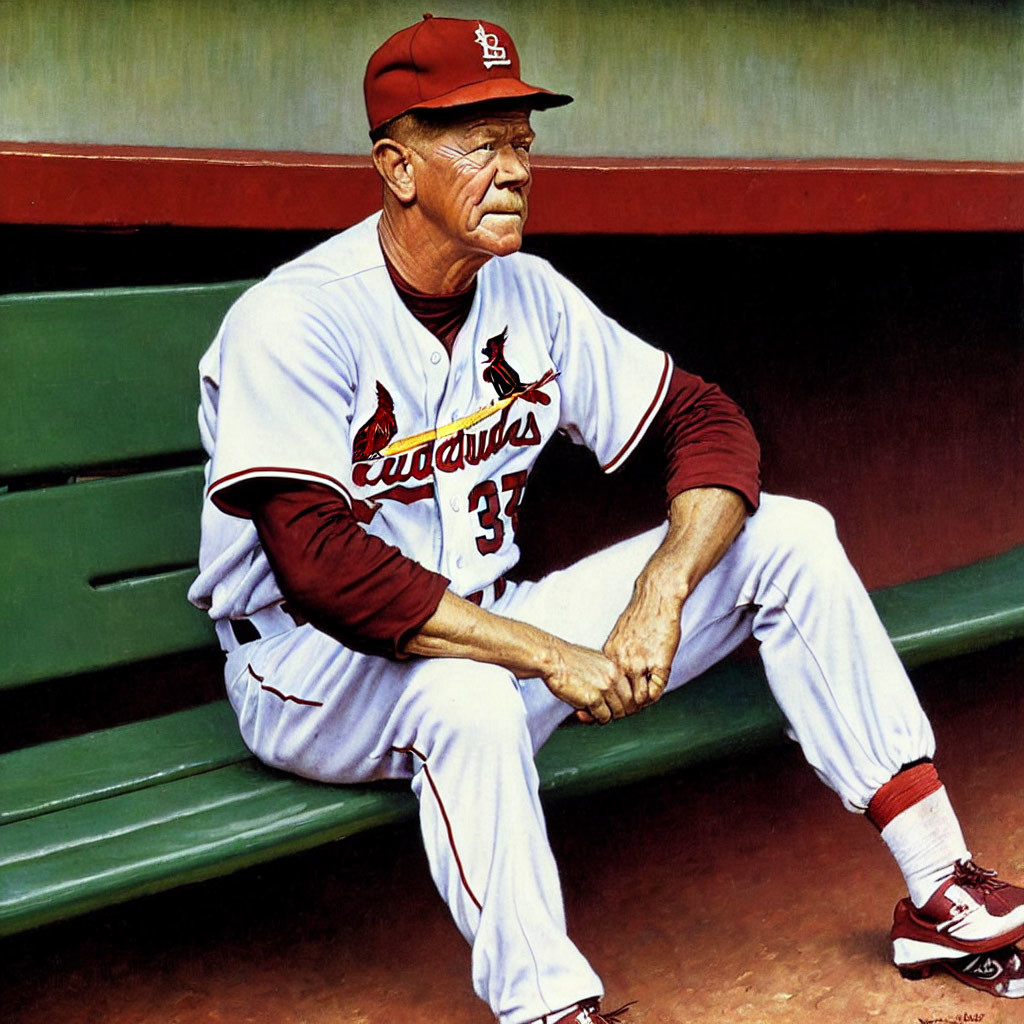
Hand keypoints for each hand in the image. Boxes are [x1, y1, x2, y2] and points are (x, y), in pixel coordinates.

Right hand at [541, 641, 637, 724]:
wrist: (552, 658)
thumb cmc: (567, 660)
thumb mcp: (593, 663)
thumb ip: (605, 678)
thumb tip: (612, 698)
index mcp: (615, 666)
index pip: (632, 690)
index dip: (627, 702)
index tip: (621, 707)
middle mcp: (613, 676)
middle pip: (629, 703)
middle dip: (620, 711)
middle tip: (608, 713)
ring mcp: (605, 687)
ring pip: (618, 712)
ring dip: (608, 716)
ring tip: (595, 712)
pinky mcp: (593, 698)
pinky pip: (604, 717)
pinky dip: (597, 718)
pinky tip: (587, 712)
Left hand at [602, 566, 682, 710]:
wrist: (657, 597)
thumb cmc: (641, 616)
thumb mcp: (620, 636)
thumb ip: (616, 655)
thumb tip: (611, 673)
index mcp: (610, 655)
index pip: (606, 689)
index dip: (609, 701)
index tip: (613, 705)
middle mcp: (622, 662)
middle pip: (620, 698)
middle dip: (625, 707)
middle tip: (630, 709)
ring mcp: (640, 663)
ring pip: (638, 698)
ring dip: (642, 703)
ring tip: (644, 700)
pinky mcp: (659, 662)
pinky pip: (656, 690)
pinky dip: (656, 694)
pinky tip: (656, 689)